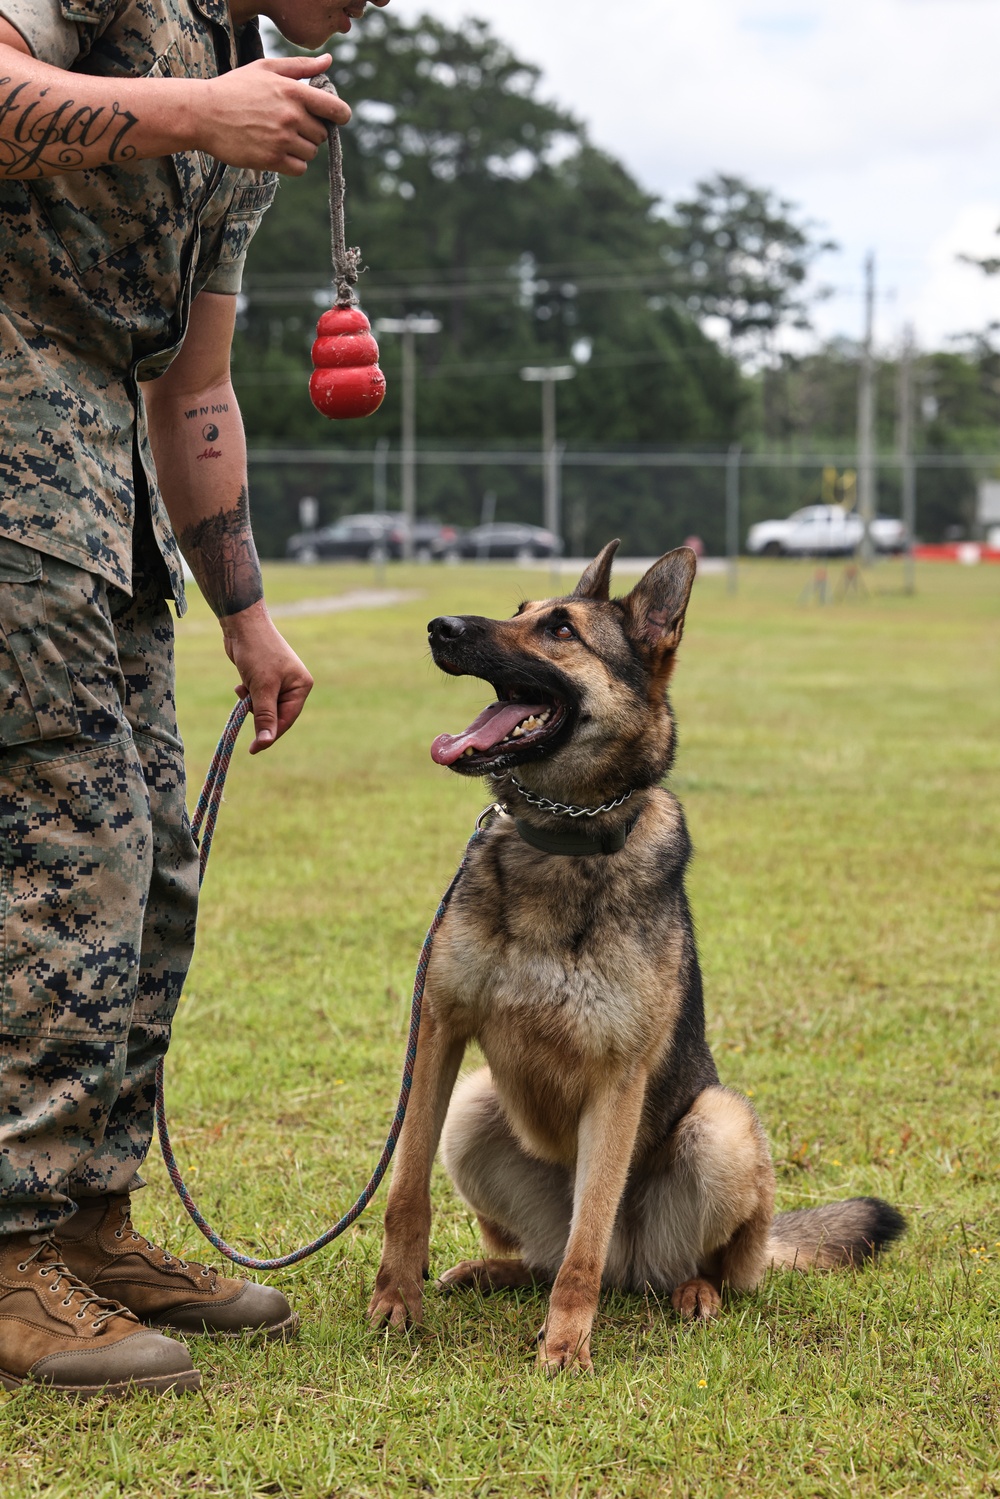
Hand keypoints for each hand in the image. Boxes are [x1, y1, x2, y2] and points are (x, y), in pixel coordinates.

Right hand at [197, 54, 350, 175]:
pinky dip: (293, 164)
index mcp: (293, 91)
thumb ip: (300, 66)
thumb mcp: (265, 68)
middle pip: (322, 134)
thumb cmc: (234, 88)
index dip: (340, 115)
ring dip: (301, 149)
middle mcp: (291, 116)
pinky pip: (300, 169)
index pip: (336, 109)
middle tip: (289, 125)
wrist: (203, 113)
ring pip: (311, 152)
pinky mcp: (272, 159)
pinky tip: (278, 153)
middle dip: (311, 131)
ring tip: (280, 137)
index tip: (335, 118)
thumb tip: (328, 61)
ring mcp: (282, 139)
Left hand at [221, 601, 313, 752]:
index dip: (270, 735)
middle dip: (258, 712)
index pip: (287, 719)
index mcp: (302, 686)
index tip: (253, 749)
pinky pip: (258, 697)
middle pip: (276, 714)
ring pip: (265, 707)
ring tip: (242, 690)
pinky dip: (248, 695)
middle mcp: (294, 685)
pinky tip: (240, 686)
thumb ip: (265, 716)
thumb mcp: (262, 688)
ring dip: (251, 704)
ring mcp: (280, 682)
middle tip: (244, 707)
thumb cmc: (257, 653)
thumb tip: (265, 742)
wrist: (242, 625)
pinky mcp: (266, 678)